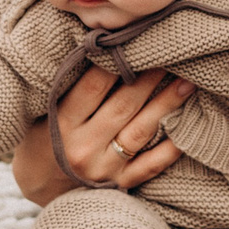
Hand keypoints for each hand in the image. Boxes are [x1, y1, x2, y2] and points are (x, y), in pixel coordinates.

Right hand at [9, 66, 192, 204]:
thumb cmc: (43, 138)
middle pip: (122, 106)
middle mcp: (83, 148)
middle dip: (149, 78)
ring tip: (187, 83)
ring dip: (166, 105)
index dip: (116, 63)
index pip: (92, 87)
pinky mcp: (120, 186)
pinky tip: (188, 128)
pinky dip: (170, 149)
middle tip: (170, 55)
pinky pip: (150, 166)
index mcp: (61, 125)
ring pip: (140, 132)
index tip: (135, 41)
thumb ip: (70, 87)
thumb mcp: (46, 112)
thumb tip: (105, 49)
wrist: (40, 187)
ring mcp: (103, 169)